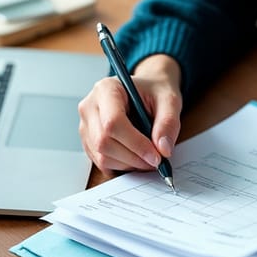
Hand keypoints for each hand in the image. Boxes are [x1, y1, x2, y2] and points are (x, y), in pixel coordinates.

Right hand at [78, 54, 182, 173]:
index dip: (136, 143)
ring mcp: (86, 126)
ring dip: (129, 164)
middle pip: (104, 142)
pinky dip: (122, 166)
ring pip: (102, 157)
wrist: (147, 92)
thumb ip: (168, 122)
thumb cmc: (155, 92)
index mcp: (106, 89)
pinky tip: (136, 157)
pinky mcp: (88, 142)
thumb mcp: (169, 100)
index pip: (112, 122)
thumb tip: (163, 149)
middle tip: (156, 160)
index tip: (156, 156)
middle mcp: (90, 107)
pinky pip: (102, 163)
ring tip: (147, 157)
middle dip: (134, 158)